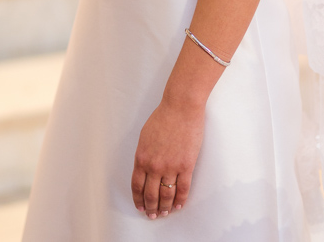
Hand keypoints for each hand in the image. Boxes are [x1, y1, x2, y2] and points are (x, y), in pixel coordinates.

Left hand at [131, 98, 204, 219]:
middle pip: (151, 194)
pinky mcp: (186, 166)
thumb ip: (144, 154)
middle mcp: (154, 165)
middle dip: (151, 208)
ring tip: (165, 213)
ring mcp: (171, 167)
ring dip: (165, 207)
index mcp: (142, 157)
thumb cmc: (163, 117)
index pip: (137, 186)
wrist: (180, 108)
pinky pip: (182, 189)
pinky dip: (180, 200)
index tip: (140, 206)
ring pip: (166, 195)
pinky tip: (178, 205)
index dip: (138, 199)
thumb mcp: (145, 136)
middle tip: (152, 215)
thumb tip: (144, 169)